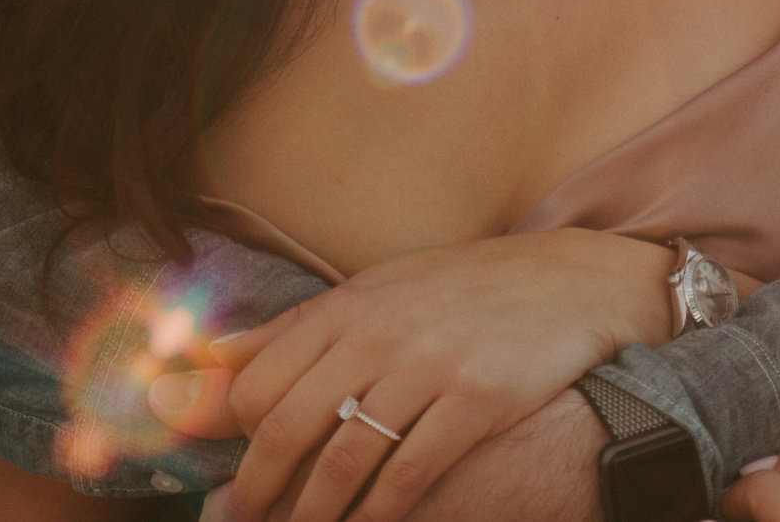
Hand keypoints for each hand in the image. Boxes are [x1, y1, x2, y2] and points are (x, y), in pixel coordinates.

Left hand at [153, 229, 674, 521]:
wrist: (568, 282)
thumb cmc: (463, 292)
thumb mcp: (377, 290)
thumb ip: (298, 327)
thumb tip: (211, 355)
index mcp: (347, 306)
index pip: (257, 381)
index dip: (235, 438)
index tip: (234, 473)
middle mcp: (378, 333)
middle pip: (286, 425)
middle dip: (257, 490)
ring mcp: (428, 366)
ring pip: (343, 458)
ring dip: (313, 513)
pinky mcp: (476, 399)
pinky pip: (410, 472)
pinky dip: (380, 512)